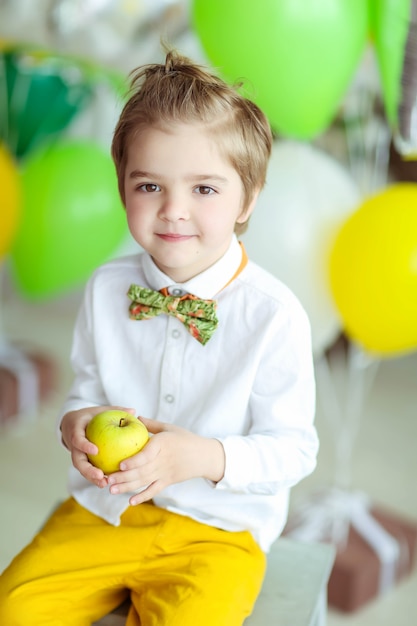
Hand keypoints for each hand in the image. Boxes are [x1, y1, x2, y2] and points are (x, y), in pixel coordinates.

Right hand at [60, 405, 135, 487]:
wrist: (73, 424)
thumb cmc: (90, 416)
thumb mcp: (100, 410)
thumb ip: (115, 410)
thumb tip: (133, 411)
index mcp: (75, 429)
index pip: (77, 439)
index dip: (85, 445)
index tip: (96, 450)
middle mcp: (74, 445)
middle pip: (77, 460)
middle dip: (87, 470)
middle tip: (100, 476)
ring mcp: (76, 455)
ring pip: (82, 469)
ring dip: (91, 478)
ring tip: (104, 483)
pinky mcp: (82, 461)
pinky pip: (88, 471)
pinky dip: (96, 477)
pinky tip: (108, 482)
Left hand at [107, 417, 225, 505]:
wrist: (204, 456)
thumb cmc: (185, 438)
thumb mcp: (169, 428)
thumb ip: (151, 425)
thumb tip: (134, 417)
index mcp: (163, 444)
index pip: (147, 454)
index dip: (134, 461)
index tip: (120, 464)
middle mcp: (163, 460)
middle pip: (141, 470)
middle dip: (123, 476)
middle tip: (106, 479)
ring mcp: (165, 473)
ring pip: (144, 481)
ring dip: (127, 487)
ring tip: (111, 489)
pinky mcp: (168, 481)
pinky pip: (154, 490)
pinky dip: (143, 496)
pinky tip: (131, 501)